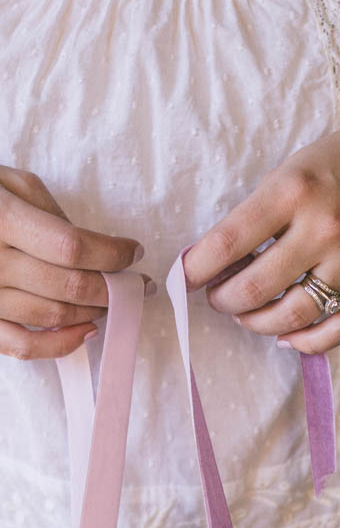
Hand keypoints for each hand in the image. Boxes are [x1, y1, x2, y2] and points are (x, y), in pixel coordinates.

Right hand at [0, 168, 148, 360]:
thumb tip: (90, 245)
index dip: (111, 253)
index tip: (133, 251)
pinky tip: (84, 332)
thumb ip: (47, 210)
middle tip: (137, 284)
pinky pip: (21, 345)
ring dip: (94, 311)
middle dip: (113, 287)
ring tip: (113, 301)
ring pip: (53, 314)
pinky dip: (59, 345)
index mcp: (0, 219)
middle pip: (69, 284)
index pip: (71, 246)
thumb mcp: (6, 182)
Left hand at [184, 125, 339, 354]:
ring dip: (260, 324)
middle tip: (220, 298)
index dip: (196, 269)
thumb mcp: (294, 169)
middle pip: (255, 288)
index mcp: (293, 190)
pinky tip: (289, 336)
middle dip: (226, 301)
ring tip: (250, 316)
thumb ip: (260, 213)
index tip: (186, 279)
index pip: (227, 242)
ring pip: (293, 316)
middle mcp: (324, 227)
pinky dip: (307, 342)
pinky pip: (339, 329)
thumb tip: (219, 263)